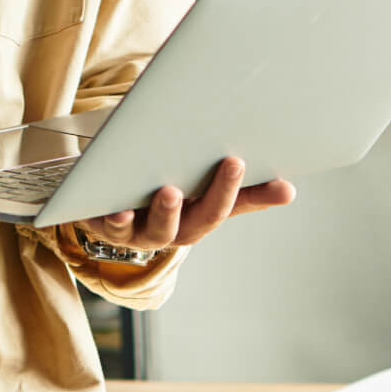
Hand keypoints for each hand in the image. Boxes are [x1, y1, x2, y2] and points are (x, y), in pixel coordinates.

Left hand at [75, 158, 293, 260]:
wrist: (103, 201)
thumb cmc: (161, 190)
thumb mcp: (196, 187)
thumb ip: (237, 188)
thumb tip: (289, 189)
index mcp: (196, 219)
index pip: (224, 207)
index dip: (239, 188)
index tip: (250, 160)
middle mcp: (170, 231)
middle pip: (196, 222)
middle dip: (216, 195)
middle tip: (232, 163)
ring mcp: (136, 232)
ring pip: (153, 230)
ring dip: (165, 213)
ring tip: (171, 192)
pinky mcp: (102, 226)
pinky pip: (107, 227)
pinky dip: (112, 220)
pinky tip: (116, 209)